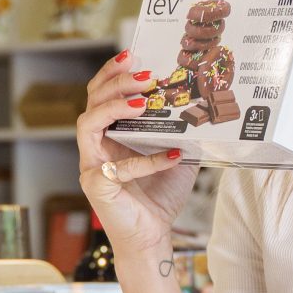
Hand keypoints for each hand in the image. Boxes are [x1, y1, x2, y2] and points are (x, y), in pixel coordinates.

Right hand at [76, 51, 200, 261]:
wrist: (153, 237)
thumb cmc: (159, 196)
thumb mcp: (179, 156)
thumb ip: (182, 132)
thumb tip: (204, 105)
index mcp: (110, 134)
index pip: (101, 93)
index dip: (112, 72)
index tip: (132, 54)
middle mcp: (96, 145)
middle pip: (92, 101)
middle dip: (115, 81)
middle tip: (144, 72)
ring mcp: (91, 165)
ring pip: (87, 124)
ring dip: (114, 107)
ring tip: (143, 99)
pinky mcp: (96, 186)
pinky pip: (117, 168)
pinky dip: (146, 161)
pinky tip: (171, 156)